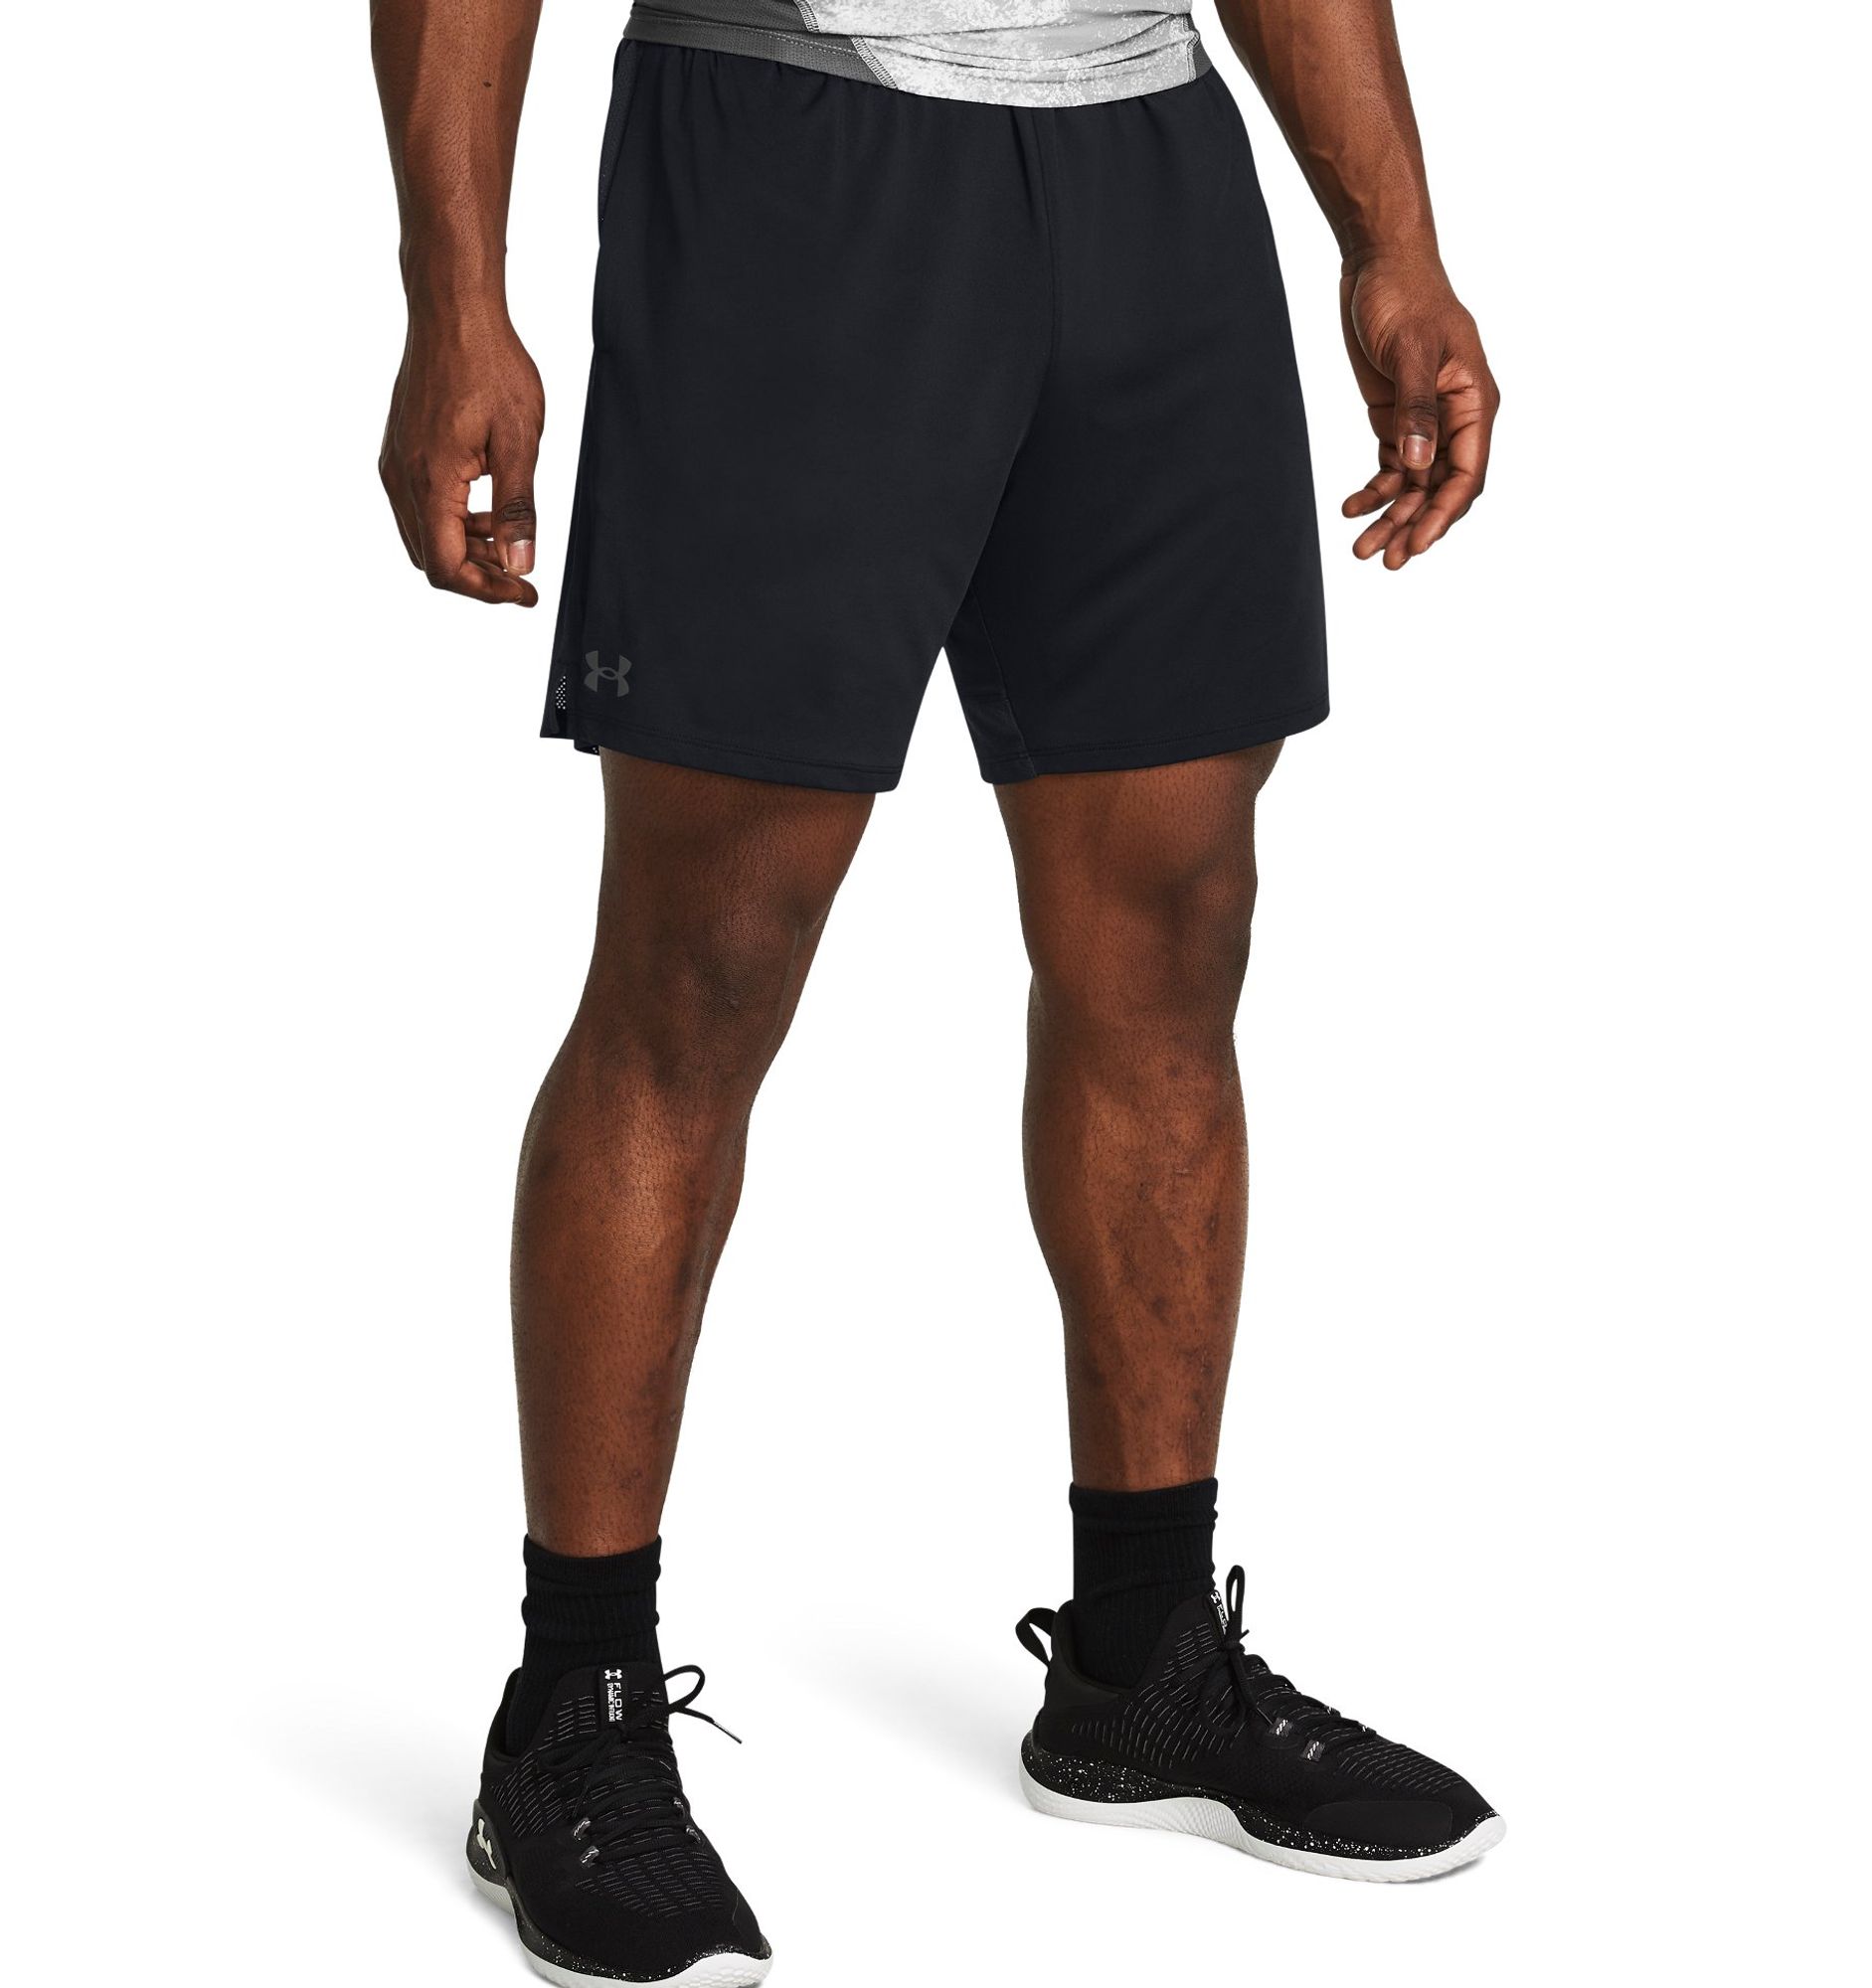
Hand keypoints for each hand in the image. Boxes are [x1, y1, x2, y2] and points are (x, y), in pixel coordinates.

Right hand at [379, 304, 544, 603]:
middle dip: (477, 576)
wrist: (452, 311)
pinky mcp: (398, 451)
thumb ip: (518, 509)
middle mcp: (401, 478)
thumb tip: (519, 565)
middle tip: (520, 574)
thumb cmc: (489, 365)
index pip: (448, 568)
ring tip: (507, 539)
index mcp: (431, 481)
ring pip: (423, 535)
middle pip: (431, 559)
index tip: (525, 592)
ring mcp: (394, 464)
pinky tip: (485, 508)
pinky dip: (451, 522)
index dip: (488, 591)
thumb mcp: (519, 442)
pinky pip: (417, 507)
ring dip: (464, 549)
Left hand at [1339, 251, 1497, 569]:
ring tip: (1360, 549)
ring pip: (1414, 484)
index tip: (1415, 545)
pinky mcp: (1397, 417)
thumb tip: (1419, 465)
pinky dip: (1373, 490)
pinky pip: (1391, 467)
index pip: (1466, 474)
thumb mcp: (1411, 351)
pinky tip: (1350, 509)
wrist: (1380, 263)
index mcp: (1474, 403)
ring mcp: (1425, 421)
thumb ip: (1416, 409)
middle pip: (1439, 489)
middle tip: (1383, 561)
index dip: (1442, 514)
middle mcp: (1455, 419)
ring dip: (1390, 517)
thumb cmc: (1405, 297)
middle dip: (1412, 526)